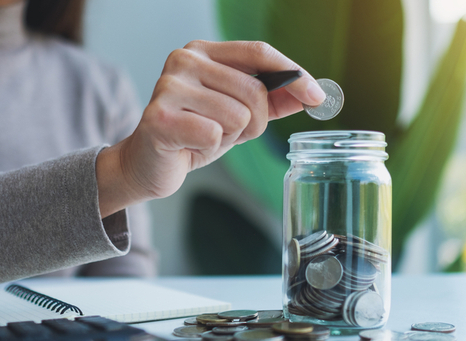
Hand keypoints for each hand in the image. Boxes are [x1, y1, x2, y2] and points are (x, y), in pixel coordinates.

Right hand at [96, 40, 324, 216]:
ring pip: (238, 116)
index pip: (258, 52)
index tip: (318, 97)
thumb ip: (271, 100)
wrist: (147, 164)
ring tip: (206, 137)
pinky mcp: (160, 118)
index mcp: (203, 52)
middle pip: (254, 91)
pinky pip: (214, 134)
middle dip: (254, 122)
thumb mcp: (237, 114)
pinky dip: (210, 148)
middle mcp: (183, 60)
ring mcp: (169, 87)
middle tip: (229, 132)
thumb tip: (308, 92)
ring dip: (230, 137)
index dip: (293, 74)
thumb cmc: (192, 135)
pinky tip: (191, 146)